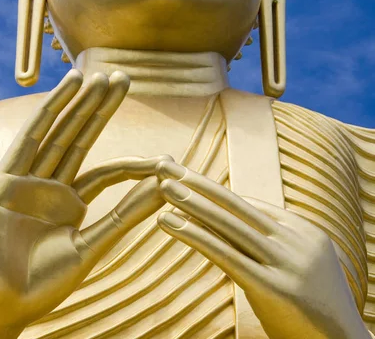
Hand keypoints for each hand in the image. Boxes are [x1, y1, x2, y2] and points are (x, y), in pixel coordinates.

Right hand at [0, 70, 169, 333]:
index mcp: (69, 203)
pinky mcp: (7, 176)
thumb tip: (165, 187)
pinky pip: (32, 134)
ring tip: (103, 76)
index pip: (107, 171)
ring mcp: (28, 178)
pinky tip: (71, 85)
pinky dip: (52, 108)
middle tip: (125, 77)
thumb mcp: (90, 246)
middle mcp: (50, 184)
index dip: (134, 163)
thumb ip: (125, 215)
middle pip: (81, 136)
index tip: (166, 160)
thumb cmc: (42, 285)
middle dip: (102, 107)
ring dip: (81, 101)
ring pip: (60, 130)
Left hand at [156, 162, 368, 338]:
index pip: (249, 205)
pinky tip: (171, 223)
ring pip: (229, 225)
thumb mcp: (299, 265)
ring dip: (192, 203)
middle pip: (236, 205)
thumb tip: (236, 226)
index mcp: (302, 230)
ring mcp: (286, 263)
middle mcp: (295, 240)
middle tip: (167, 166)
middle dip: (199, 184)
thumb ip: (274, 244)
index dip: (214, 191)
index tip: (186, 176)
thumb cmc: (314, 310)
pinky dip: (196, 235)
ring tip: (164, 187)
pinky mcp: (273, 288)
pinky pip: (227, 255)